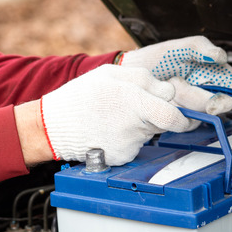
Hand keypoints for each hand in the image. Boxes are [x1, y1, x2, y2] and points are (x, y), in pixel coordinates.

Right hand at [39, 65, 193, 165]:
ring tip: (116, 116)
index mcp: (134, 100)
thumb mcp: (111, 73)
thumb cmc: (80, 97)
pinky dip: (128, 137)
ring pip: (150, 133)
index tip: (178, 109)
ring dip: (142, 124)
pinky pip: (136, 145)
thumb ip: (144, 79)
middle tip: (141, 109)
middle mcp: (134, 126)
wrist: (52, 127)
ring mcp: (128, 145)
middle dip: (160, 115)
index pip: (174, 116)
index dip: (179, 112)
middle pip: (165, 123)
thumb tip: (167, 90)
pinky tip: (110, 130)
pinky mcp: (121, 157)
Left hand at [119, 36, 231, 113]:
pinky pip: (182, 123)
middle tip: (175, 83)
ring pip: (198, 114)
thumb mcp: (178, 47)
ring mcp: (192, 107)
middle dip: (195, 97)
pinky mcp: (178, 119)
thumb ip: (199, 47)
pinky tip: (159, 98)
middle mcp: (206, 92)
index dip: (228, 97)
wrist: (130, 72)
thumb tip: (221, 56)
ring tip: (164, 85)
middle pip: (217, 106)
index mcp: (213, 73)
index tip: (213, 103)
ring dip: (180, 101)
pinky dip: (170, 110)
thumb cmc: (156, 59)